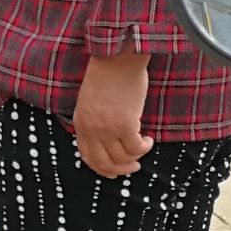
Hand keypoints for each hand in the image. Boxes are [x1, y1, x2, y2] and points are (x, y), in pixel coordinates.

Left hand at [71, 53, 155, 178]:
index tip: (114, 171)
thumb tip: (106, 141)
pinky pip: (136, 148)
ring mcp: (107, 128)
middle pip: (104, 163)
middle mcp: (91, 129)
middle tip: (134, 166)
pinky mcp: (125, 124)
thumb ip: (93, 121)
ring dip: (136, 157)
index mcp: (81, 123)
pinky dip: (144, 148)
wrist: (116, 59)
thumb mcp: (90, 101)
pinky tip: (148, 139)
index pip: (87, 157)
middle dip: (120, 169)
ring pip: (122, 157)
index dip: (102, 168)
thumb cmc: (107, 76)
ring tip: (143, 145)